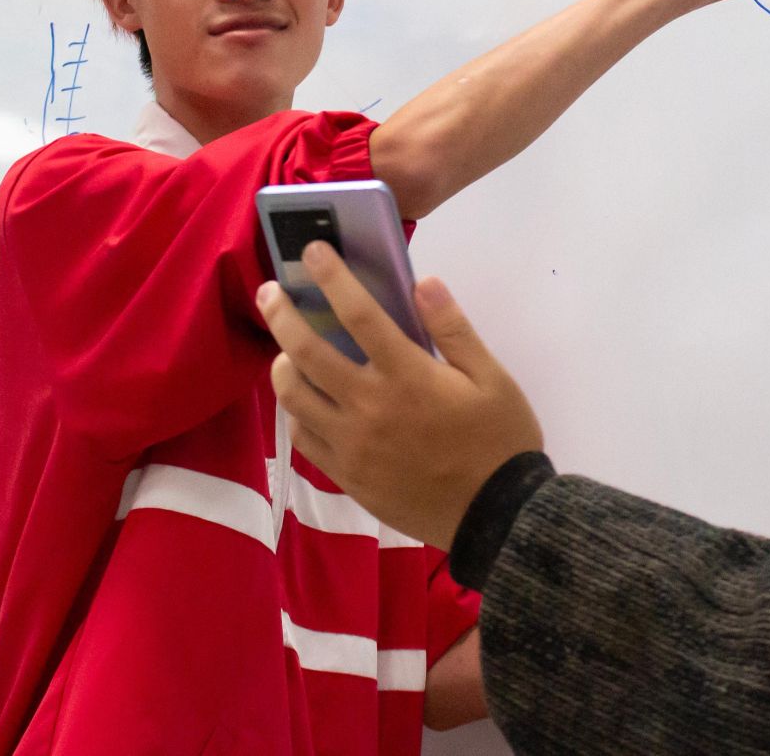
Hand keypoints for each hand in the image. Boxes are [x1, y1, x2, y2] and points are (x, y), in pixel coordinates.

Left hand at [257, 242, 543, 549]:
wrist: (496, 517)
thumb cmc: (500, 441)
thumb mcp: (492, 378)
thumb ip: (454, 330)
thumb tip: (424, 282)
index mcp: (409, 376)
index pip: (359, 315)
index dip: (333, 278)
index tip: (313, 251)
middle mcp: (370, 407)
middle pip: (307, 352)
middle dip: (282, 314)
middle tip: (269, 292)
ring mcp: (352, 445)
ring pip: (294, 397)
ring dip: (281, 364)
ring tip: (283, 349)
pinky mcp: (346, 475)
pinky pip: (304, 438)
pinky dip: (296, 412)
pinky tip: (304, 400)